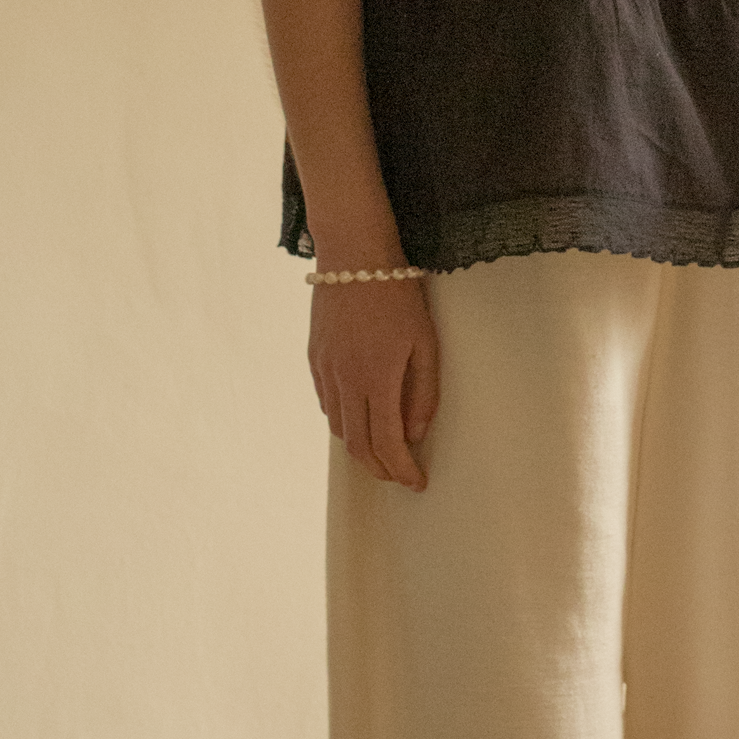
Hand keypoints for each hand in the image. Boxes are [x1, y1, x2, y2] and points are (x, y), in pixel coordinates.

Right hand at [308, 278, 439, 487]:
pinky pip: (326, 403)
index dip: (401, 470)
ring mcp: (324, 370)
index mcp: (376, 378)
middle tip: (399, 475)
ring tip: (382, 451)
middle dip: (379, 468)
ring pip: (338, 427)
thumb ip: (423, 391)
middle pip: (357, 445)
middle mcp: (344, 380)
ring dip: (360, 447)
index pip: (386, 442)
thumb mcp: (425, 342)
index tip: (417, 482)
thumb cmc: (398, 295)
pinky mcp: (314, 358)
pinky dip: (343, 420)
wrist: (354, 255)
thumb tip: (416, 433)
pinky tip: (359, 418)